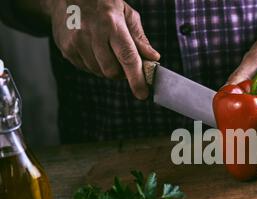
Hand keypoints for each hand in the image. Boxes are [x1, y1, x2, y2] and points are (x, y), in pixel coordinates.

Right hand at [44, 0, 159, 99]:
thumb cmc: (104, 4)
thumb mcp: (126, 14)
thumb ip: (140, 38)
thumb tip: (153, 58)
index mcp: (112, 24)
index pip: (127, 58)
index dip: (136, 79)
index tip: (142, 94)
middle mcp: (92, 33)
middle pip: (112, 71)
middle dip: (121, 73)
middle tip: (123, 62)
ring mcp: (76, 42)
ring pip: (99, 72)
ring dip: (108, 69)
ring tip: (106, 50)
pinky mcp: (66, 49)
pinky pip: (86, 69)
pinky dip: (95, 65)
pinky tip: (93, 49)